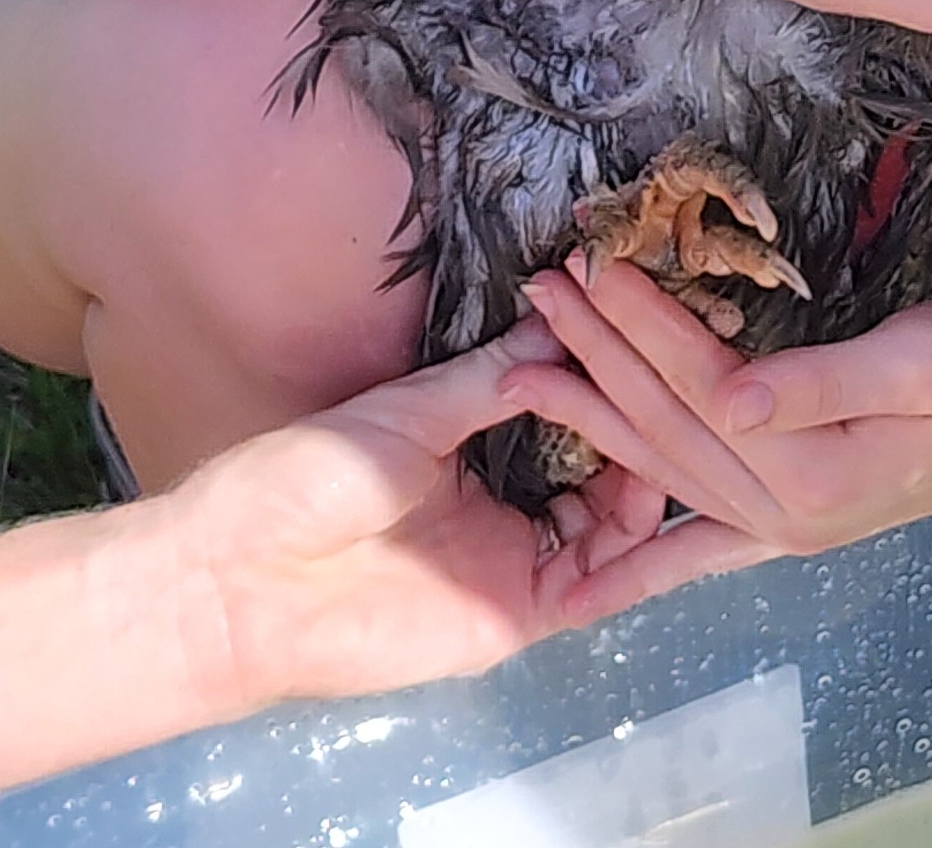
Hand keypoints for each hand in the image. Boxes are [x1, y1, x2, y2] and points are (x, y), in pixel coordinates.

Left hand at [151, 315, 766, 715]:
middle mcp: (508, 506)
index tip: (654, 333)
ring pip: (616, 527)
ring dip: (652, 480)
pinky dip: (635, 549)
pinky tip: (658, 498)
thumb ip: (492, 377)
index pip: (572, 414)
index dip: (613, 380)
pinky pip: (597, 584)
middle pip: (604, 470)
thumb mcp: (410, 409)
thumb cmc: (308, 478)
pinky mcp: (518, 614)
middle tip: (686, 382)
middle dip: (648, 428)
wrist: (244, 577)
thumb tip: (561, 317)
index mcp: (478, 448)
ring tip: (681, 431)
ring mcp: (517, 562)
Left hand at [503, 260, 931, 558]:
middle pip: (666, 422)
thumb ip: (819, 381)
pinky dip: (638, 560)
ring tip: (527, 366)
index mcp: (812, 470)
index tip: (591, 262)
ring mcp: (783, 525)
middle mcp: (785, 513)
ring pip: (662, 467)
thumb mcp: (919, 358)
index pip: (699, 381)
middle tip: (540, 290)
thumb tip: (729, 398)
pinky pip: (695, 545)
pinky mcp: (791, 519)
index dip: (642, 320)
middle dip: (597, 352)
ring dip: (595, 414)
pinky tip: (582, 583)